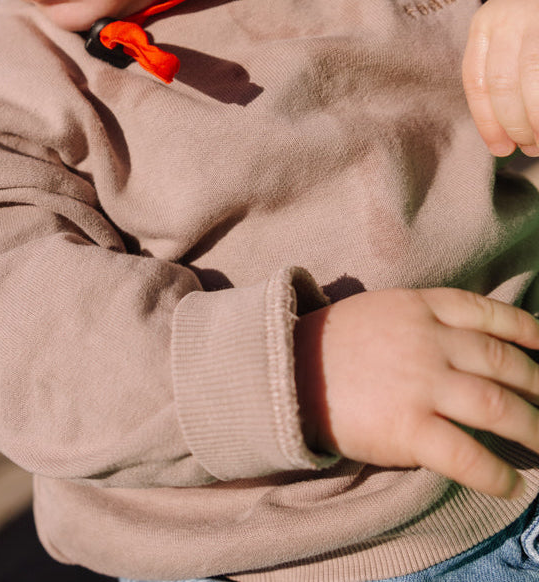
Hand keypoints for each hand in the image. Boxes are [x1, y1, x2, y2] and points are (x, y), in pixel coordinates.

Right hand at [294, 288, 538, 497]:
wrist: (280, 368)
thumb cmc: (327, 343)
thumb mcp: (378, 311)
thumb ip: (422, 319)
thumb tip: (465, 341)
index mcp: (419, 307)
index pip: (487, 313)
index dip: (524, 330)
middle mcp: (428, 342)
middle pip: (505, 364)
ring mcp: (420, 383)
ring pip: (499, 408)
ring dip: (534, 432)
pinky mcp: (408, 427)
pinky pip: (468, 454)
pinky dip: (496, 473)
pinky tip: (509, 486)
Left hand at [463, 0, 538, 156]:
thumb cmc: (531, 17)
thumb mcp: (504, 33)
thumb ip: (496, 72)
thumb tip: (501, 136)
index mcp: (485, 24)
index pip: (476, 80)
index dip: (486, 121)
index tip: (499, 148)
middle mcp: (510, 18)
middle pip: (503, 83)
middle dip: (515, 124)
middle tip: (529, 146)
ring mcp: (538, 19)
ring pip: (532, 78)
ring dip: (537, 119)